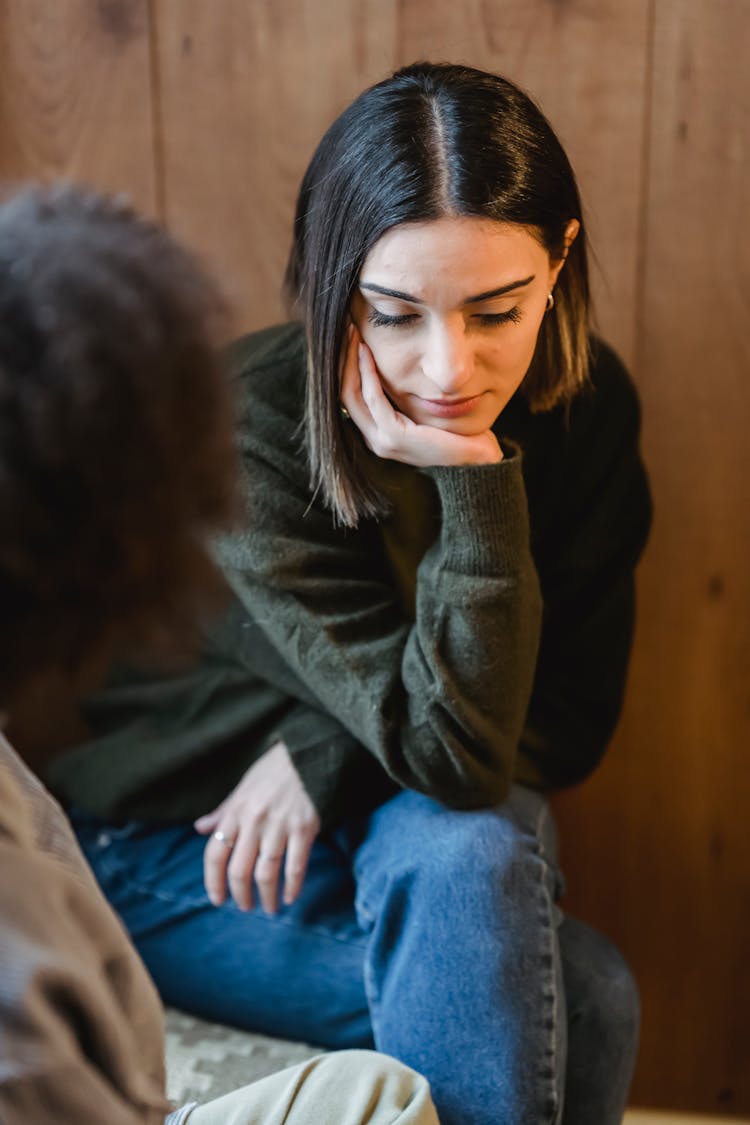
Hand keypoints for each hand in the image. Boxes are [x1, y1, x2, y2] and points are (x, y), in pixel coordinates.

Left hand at [194, 740, 319, 913]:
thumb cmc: (273, 770)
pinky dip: (292, 886)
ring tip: (269, 908)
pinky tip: (290, 897)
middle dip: (240, 895)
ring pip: (266, 873)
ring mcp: (280, 826)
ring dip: (266, 897)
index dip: (213, 881)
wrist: (308, 753)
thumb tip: (200, 828)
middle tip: (245, 907)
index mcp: (236, 811)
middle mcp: (254, 821)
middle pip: (239, 870)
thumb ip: (223, 811)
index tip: (217, 899)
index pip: (215, 853)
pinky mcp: (304, 828)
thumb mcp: (242, 787)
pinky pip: (296, 866)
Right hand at [340, 325, 501, 466]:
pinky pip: (374, 399)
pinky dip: (367, 373)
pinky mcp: (393, 437)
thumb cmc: (456, 431)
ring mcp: (381, 439)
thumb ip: (407, 391)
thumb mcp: (424, 408)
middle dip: (342, 359)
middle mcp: (374, 437)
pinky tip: (367, 351)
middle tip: (345, 327)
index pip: (350, 395)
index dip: (346, 364)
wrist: (477, 456)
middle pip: (344, 392)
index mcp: (380, 431)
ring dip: (349, 362)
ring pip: (351, 395)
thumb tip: (396, 357)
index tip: (350, 335)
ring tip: (350, 332)